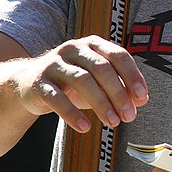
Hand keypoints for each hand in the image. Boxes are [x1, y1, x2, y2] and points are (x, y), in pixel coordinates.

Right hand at [11, 35, 147, 132]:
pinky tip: (84, 127)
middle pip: (101, 68)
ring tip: (112, 123)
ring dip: (101, 104)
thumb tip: (141, 100)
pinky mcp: (38, 82)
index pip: (118, 55)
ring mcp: (54, 64)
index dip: (133, 76)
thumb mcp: (97, 83)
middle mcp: (73, 49)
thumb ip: (120, 87)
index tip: (142, 97)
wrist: (28, 85)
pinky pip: (57, 97)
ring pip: (82, 80)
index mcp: (92, 44)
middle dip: (118, 93)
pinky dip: (72, 113)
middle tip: (129, 116)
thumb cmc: (71, 83)